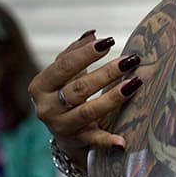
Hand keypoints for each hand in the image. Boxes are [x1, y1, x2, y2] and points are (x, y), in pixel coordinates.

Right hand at [28, 31, 143, 166]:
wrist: (61, 129)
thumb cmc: (64, 92)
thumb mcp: (64, 73)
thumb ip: (75, 52)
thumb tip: (92, 34)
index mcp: (40, 86)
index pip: (63, 67)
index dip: (85, 54)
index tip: (109, 42)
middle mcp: (46, 108)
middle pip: (78, 89)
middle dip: (105, 74)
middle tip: (129, 60)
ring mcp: (61, 126)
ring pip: (88, 111)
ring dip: (112, 98)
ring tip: (134, 84)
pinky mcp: (76, 141)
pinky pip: (94, 140)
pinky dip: (108, 142)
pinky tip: (122, 142)